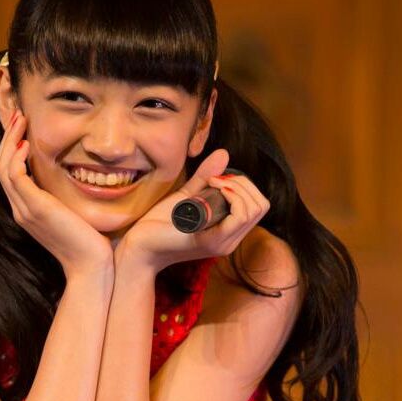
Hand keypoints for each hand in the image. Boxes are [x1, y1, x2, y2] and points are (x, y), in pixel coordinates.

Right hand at [0, 110, 113, 278]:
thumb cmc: (89, 243)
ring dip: (10, 140)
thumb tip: (75, 175)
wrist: (90, 267)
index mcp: (27, 211)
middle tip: (18, 115)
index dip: (11, 148)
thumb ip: (64, 196)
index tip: (23, 127)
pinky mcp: (35, 208)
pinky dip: (17, 157)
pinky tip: (27, 144)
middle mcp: (20, 210)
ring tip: (21, 121)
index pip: (9, 174)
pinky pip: (15, 176)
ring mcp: (25, 210)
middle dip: (7, 138)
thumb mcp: (73, 214)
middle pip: (0, 167)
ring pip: (3, 168)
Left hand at [115, 148, 270, 272]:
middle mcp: (230, 240)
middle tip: (217, 180)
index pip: (258, 205)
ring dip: (237, 187)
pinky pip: (238, 216)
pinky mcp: (212, 241)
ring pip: (253, 209)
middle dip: (244, 183)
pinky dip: (230, 196)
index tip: (218, 178)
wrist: (140, 247)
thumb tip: (224, 154)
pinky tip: (212, 188)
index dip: (244, 184)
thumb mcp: (186, 196)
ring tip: (213, 183)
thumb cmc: (159, 225)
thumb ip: (205, 178)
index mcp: (228, 232)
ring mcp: (223, 243)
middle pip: (261, 205)